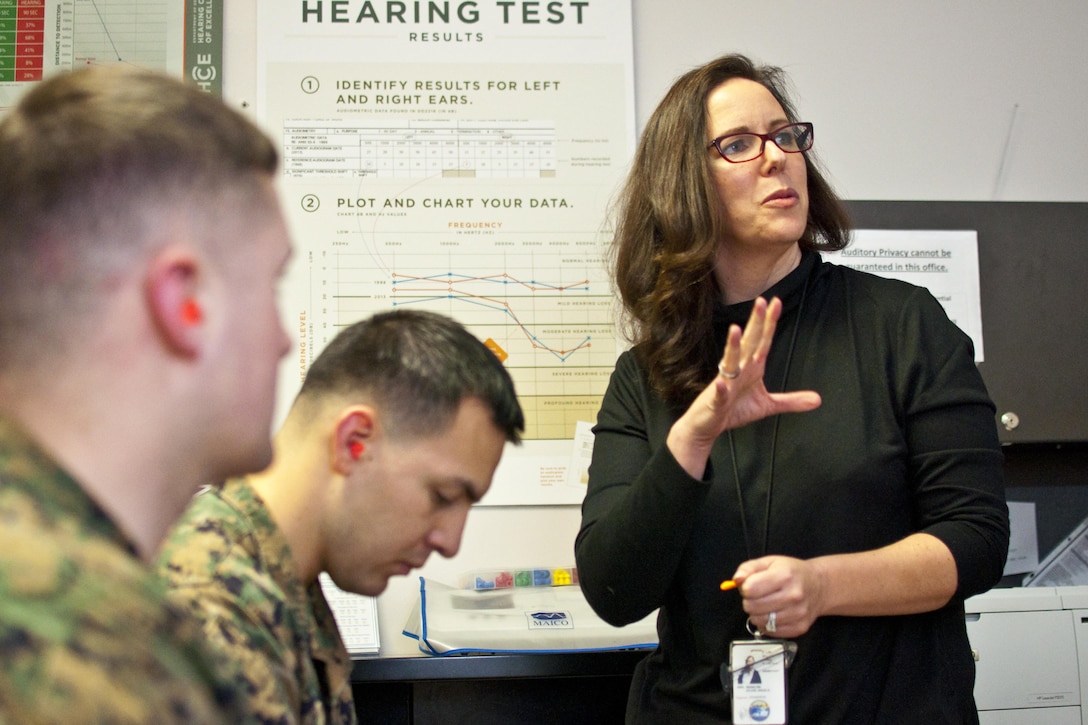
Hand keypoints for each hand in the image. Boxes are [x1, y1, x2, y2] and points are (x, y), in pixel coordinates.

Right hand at [666, 297, 820, 477]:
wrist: (705, 426)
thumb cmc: (732, 410)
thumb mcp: (766, 405)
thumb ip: (790, 401)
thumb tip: (818, 400)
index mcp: (751, 368)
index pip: (762, 342)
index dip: (769, 323)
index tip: (776, 302)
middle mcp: (738, 371)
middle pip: (748, 344)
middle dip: (755, 324)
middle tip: (762, 301)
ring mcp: (724, 384)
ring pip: (729, 362)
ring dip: (733, 347)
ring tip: (736, 329)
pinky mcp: (715, 402)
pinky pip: (718, 394)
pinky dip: (720, 389)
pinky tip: (720, 383)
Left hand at [733, 555, 823, 638]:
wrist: (819, 586)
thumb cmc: (792, 572)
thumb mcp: (769, 562)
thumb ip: (748, 568)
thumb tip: (736, 580)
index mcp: (785, 576)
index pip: (750, 589)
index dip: (745, 587)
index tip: (750, 585)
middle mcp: (794, 596)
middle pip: (752, 606)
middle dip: (749, 601)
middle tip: (758, 595)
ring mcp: (798, 614)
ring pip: (759, 621)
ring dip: (757, 614)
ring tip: (766, 604)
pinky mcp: (800, 628)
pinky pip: (770, 632)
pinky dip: (766, 624)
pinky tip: (773, 614)